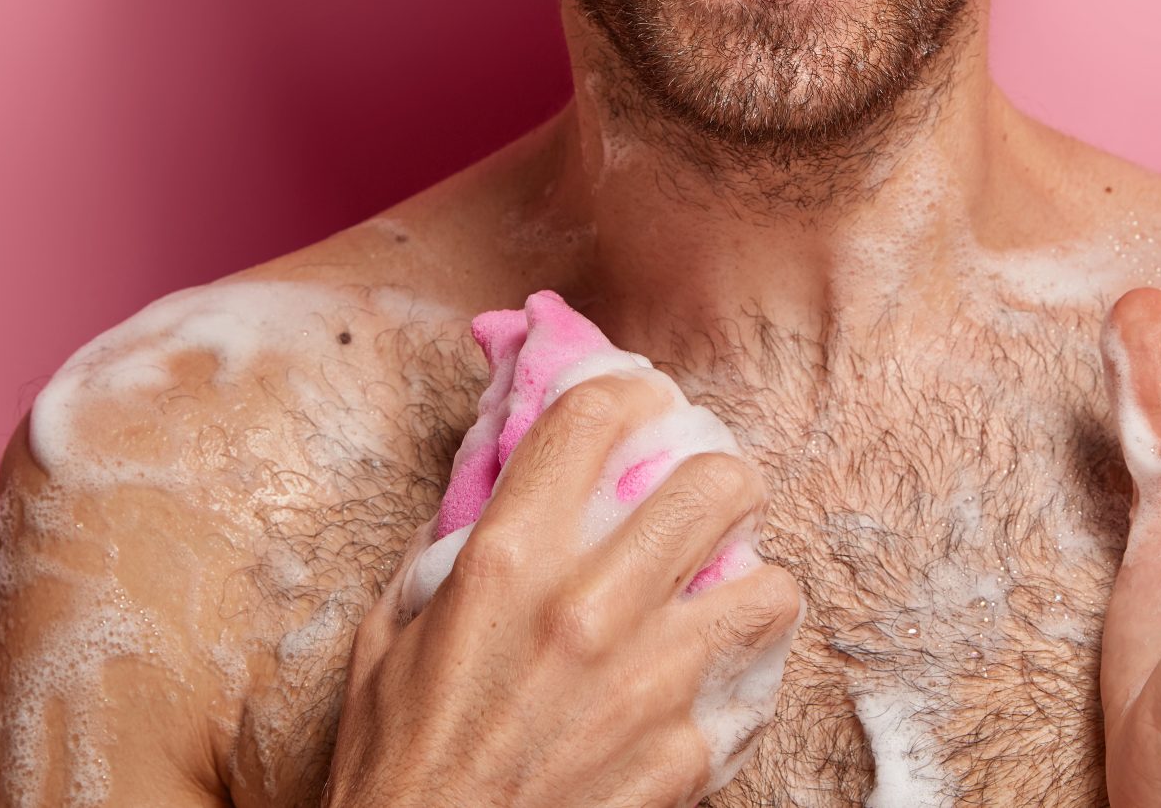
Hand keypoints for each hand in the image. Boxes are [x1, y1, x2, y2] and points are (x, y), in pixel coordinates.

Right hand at [323, 370, 803, 807]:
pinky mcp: (686, 752)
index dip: (632, 393)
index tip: (643, 407)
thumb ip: (449, 548)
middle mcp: (585, 608)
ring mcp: (647, 682)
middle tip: (704, 504)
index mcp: (506, 564)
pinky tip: (711, 678)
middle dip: (719, 481)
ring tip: (723, 595)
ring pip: (769, 581)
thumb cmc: (397, 767)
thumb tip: (495, 474)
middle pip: (717, 481)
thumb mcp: (391, 638)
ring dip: (749, 583)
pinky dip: (742, 676)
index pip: (596, 416)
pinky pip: (755, 681)